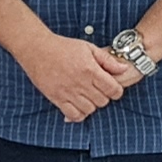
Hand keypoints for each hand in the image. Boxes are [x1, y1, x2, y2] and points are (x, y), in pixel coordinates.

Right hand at [14, 34, 133, 123]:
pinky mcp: (57, 98)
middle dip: (104, 97)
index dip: (116, 90)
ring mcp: (68, 92)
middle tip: (98, 89)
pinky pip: (73, 115)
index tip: (112, 87)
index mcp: (90, 70)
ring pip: (89, 110)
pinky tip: (78, 105)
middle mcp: (80, 83)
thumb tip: (124, 69)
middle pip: (102, 101)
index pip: (113, 90)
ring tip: (87, 96)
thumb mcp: (89, 48)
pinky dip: (79, 114)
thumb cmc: (63, 47)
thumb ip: (108, 60)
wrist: (37, 49)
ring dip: (92, 105)